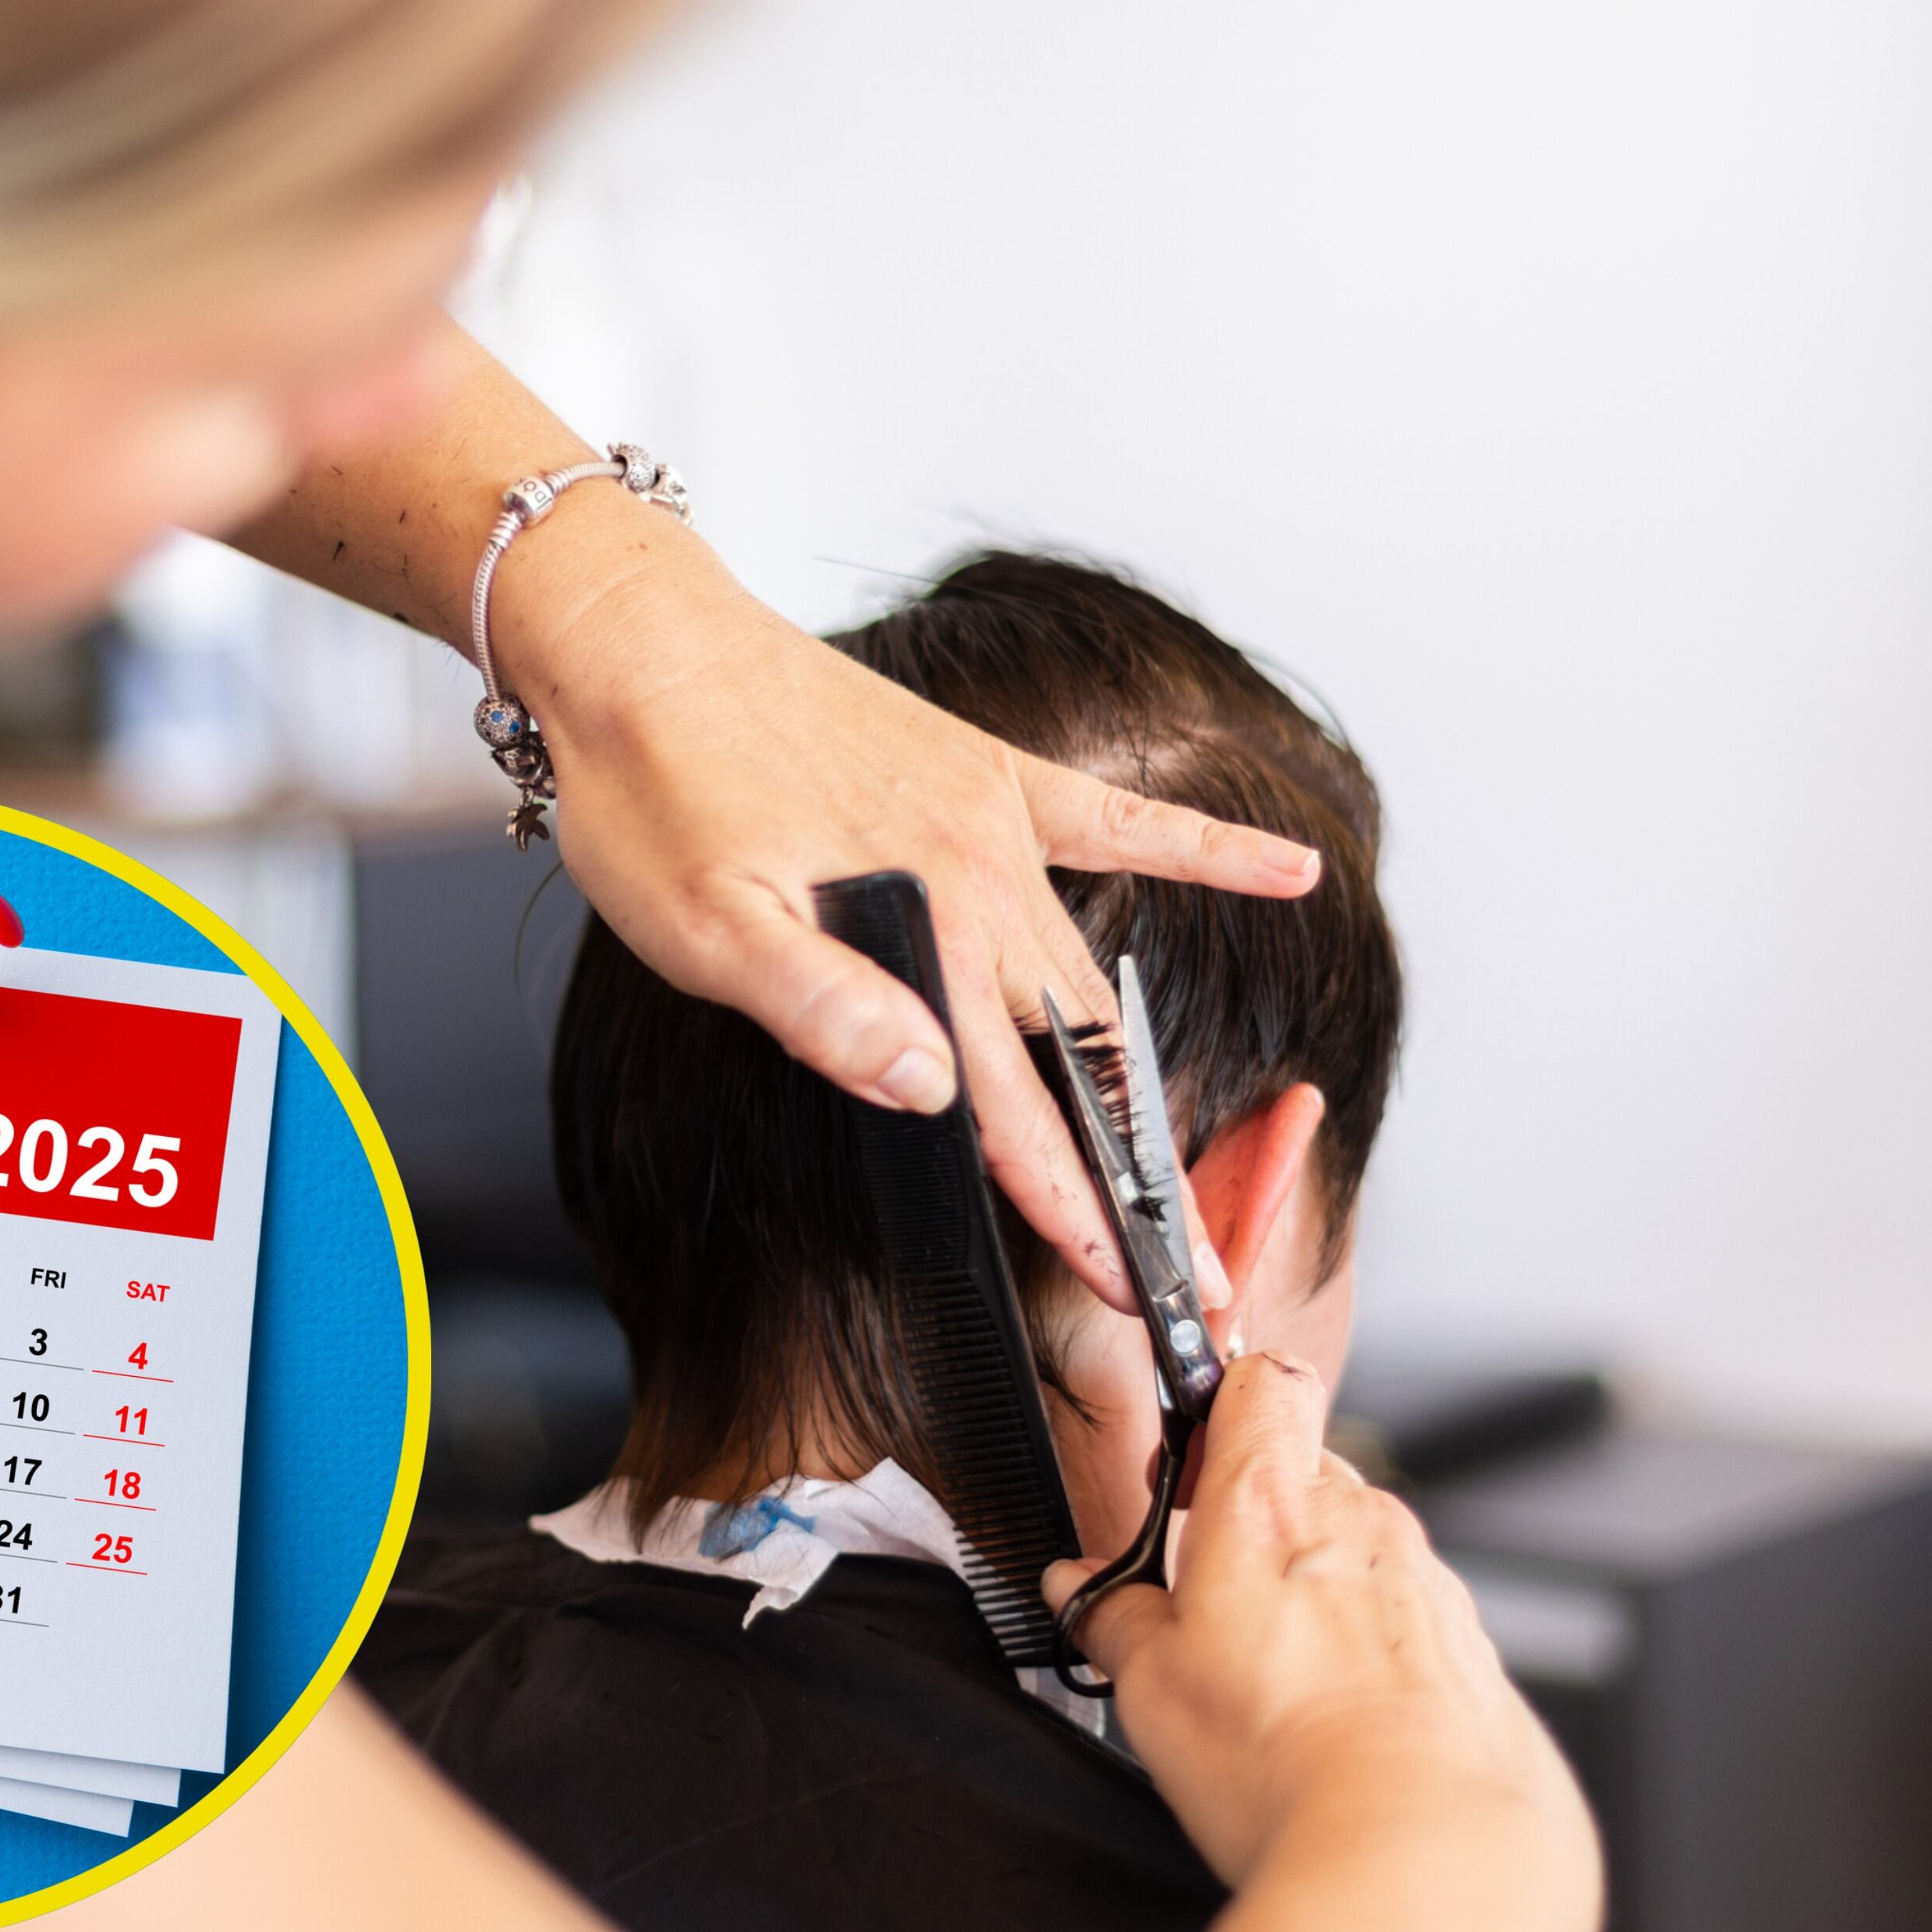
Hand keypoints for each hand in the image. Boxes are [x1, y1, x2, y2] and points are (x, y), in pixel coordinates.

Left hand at [509, 535, 1316, 1307]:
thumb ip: (823, 1006)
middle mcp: (977, 882)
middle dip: (1137, 1177)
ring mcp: (990, 823)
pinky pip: (1118, 820)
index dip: (1076, 1210)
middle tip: (1198, 1274)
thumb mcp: (701, 924)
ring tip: (1191, 1175)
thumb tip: (931, 1088)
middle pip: (1080, 1060)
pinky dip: (1206, 850)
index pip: (1013, 1109)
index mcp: (917, 934)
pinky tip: (1291, 872)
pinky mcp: (982, 772)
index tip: (1137, 1289)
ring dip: (1144, 1078)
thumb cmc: (651, 786)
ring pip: (1093, 975)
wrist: (640, 643)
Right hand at [1045, 1353, 1594, 1891]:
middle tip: (1209, 1611)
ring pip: (1359, 1559)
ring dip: (1317, 1601)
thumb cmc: (1288, 1764)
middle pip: (1306, 1481)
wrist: (1431, 1857)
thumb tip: (1084, 1590)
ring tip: (1276, 1695)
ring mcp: (1429, 1588)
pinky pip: (1408, 1629)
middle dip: (1257, 1530)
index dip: (1222, 1400)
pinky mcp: (1474, 1655)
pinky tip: (1341, 1733)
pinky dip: (1373, 1662)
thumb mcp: (1150, 1689)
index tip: (1190, 1460)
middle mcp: (1364, 1526)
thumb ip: (1113, 1619)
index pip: (1260, 1381)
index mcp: (1271, 1506)